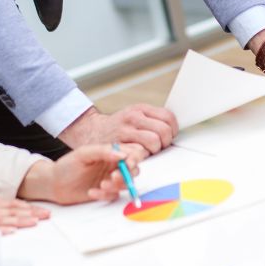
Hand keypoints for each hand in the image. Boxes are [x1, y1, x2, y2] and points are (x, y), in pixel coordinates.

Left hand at [19, 144, 141, 204]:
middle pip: (133, 170)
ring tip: (102, 184)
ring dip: (117, 186)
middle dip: (127, 175)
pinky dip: (105, 195)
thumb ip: (103, 151)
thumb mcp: (83, 154)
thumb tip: (122, 154)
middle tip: (114, 177)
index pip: (132, 152)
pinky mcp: (105, 193)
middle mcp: (112, 166)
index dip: (135, 158)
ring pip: (125, 184)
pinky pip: (114, 196)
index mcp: (110, 153)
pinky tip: (92, 192)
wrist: (54, 184)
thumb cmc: (66, 166)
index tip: (128, 164)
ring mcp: (110, 180)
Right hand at [58, 105, 177, 154]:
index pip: (168, 117)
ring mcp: (125, 130)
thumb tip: (173, 128)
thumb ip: (151, 119)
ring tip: (149, 151)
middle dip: (166, 141)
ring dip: (155, 150)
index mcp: (140, 109)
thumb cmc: (117, 127)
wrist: (91, 132)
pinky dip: (143, 156)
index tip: (170, 136)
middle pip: (163, 130)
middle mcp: (133, 117)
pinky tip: (140, 156)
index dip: (173, 129)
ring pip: (154, 141)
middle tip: (160, 146)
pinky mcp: (119, 144)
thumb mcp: (134, 115)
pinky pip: (140, 152)